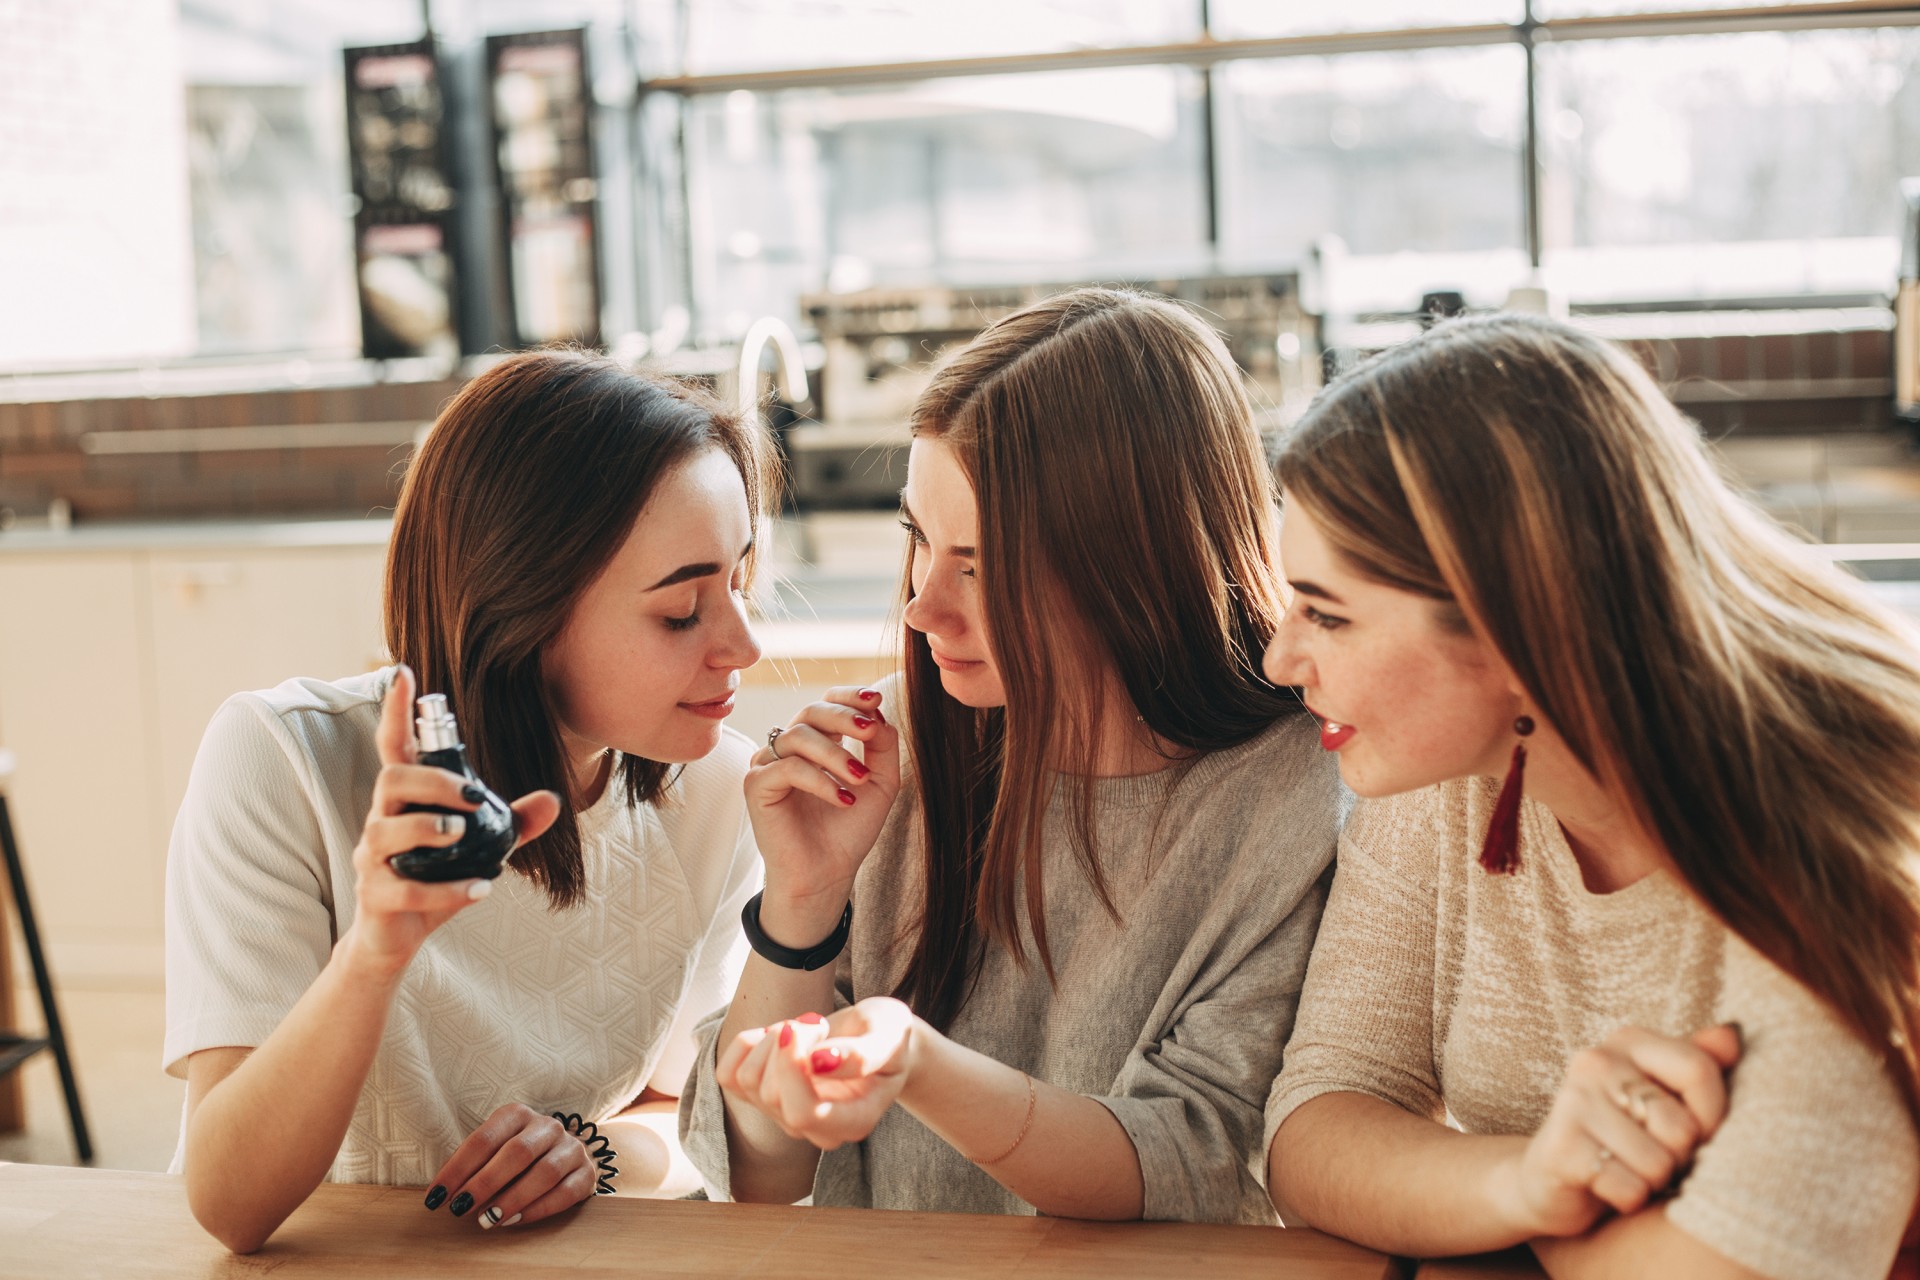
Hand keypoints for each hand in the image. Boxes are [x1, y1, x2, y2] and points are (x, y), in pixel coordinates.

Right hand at [340, 665, 560, 976]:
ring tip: (462, 836)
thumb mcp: (480, 848)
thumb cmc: (433, 880)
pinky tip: (479, 890)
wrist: (395, 938)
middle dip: (432, 782)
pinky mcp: (375, 897)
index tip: (406, 674)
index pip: (394, 748)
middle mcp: (382, 823)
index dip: (397, 712)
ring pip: (384, 832)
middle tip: (473, 797)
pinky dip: (444, 891)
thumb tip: (553, 799)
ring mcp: (372, 860)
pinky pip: (402, 890)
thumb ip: (512, 823)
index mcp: (405, 803)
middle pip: (390, 781)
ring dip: (428, 830)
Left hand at [424, 1103, 597, 1228]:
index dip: (458, 1168)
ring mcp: (571, 1148)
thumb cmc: (517, 1156)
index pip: (484, 1139)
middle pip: (517, 1152)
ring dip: (512, 1199)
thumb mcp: (494, 1149)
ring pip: (545, 1172)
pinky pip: (565, 1193)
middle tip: (460, 1208)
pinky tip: (514, 1221)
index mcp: (518, 1115)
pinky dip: (538, 1209)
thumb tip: (444, 1194)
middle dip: (485, 1183)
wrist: (566, 1154)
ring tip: (487, 1220)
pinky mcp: (586, 1173)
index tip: (437, 1197)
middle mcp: (548, 1126)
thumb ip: (473, 1166)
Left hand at [715, 996, 921, 1149]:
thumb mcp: (890, 1035)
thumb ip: (862, 1054)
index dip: (792, 1067)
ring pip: (747, 1080)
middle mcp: (815, 1130)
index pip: (802, 1113)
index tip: (809, 1025)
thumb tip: (820, 1062)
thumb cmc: (888, 1036)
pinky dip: (745, 1044)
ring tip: (804, 1028)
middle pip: (771, 1094)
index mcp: (853, 1123)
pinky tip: (776, 1035)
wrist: (875, 1038)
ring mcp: (784, 1116)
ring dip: (770, 1039)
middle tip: (817, 1022)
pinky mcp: (761, 1096)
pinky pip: (727, 1074)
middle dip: (787, 1043)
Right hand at [747, 686, 899, 943]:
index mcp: (815, 743)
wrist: (828, 873)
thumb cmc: (849, 829)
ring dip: (835, 753)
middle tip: (870, 731)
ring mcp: (769, 764)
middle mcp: (788, 749)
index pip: (826, 704)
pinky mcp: (756, 785)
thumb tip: (876, 713)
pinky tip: (843, 800)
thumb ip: (883, 746)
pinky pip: (787, 767)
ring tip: (860, 778)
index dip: (848, 697)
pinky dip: (819, 780)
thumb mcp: (880, 782)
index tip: (875, 700)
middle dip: (844, 717)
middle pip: (811, 712)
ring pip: (798, 735)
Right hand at [1504, 1024, 1741, 1237]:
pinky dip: (1627, 1199)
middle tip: (1651, 1153)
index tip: (1695, 1132)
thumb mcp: (1663, 1097)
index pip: (1698, 1070)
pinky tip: (1606, 1187)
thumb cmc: (1623, 1136)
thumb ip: (1698, 1065)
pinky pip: (1630, 1189)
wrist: (1551, 1177)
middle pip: (1682, 1126)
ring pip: (1658, 1164)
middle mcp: (1595, 1061)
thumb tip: (1731, 1038)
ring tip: (1629, 1169)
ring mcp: (1573, 1102)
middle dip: (1678, 1157)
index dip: (1711, 1115)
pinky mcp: (1561, 1147)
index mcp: (1627, 1042)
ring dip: (1652, 1181)